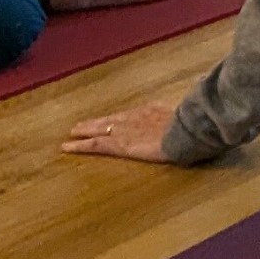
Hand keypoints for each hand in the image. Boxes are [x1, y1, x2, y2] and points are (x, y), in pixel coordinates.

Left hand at [62, 100, 180, 162]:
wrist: (185, 131)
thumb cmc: (191, 127)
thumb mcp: (186, 119)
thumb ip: (182, 121)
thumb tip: (190, 120)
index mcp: (151, 111)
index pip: (128, 115)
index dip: (116, 118)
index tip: (108, 120)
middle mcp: (134, 117)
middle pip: (110, 119)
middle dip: (95, 122)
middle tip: (80, 125)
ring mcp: (125, 130)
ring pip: (98, 130)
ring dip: (85, 131)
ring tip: (72, 134)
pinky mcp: (119, 144)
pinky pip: (95, 144)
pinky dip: (80, 145)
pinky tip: (68, 147)